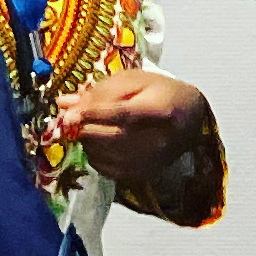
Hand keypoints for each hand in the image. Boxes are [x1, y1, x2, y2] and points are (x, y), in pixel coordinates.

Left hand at [54, 69, 209, 186]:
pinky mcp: (143, 174)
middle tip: (71, 119)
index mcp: (162, 109)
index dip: (95, 114)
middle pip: (113, 138)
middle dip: (85, 128)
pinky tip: (98, 142)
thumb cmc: (160, 93)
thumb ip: (100, 91)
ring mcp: (152, 161)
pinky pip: (107, 169)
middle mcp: (161, 140)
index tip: (71, 113)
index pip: (126, 114)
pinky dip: (94, 155)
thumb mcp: (134, 81)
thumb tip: (64, 104)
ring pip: (107, 155)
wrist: (190, 118)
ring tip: (87, 127)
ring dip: (87, 141)